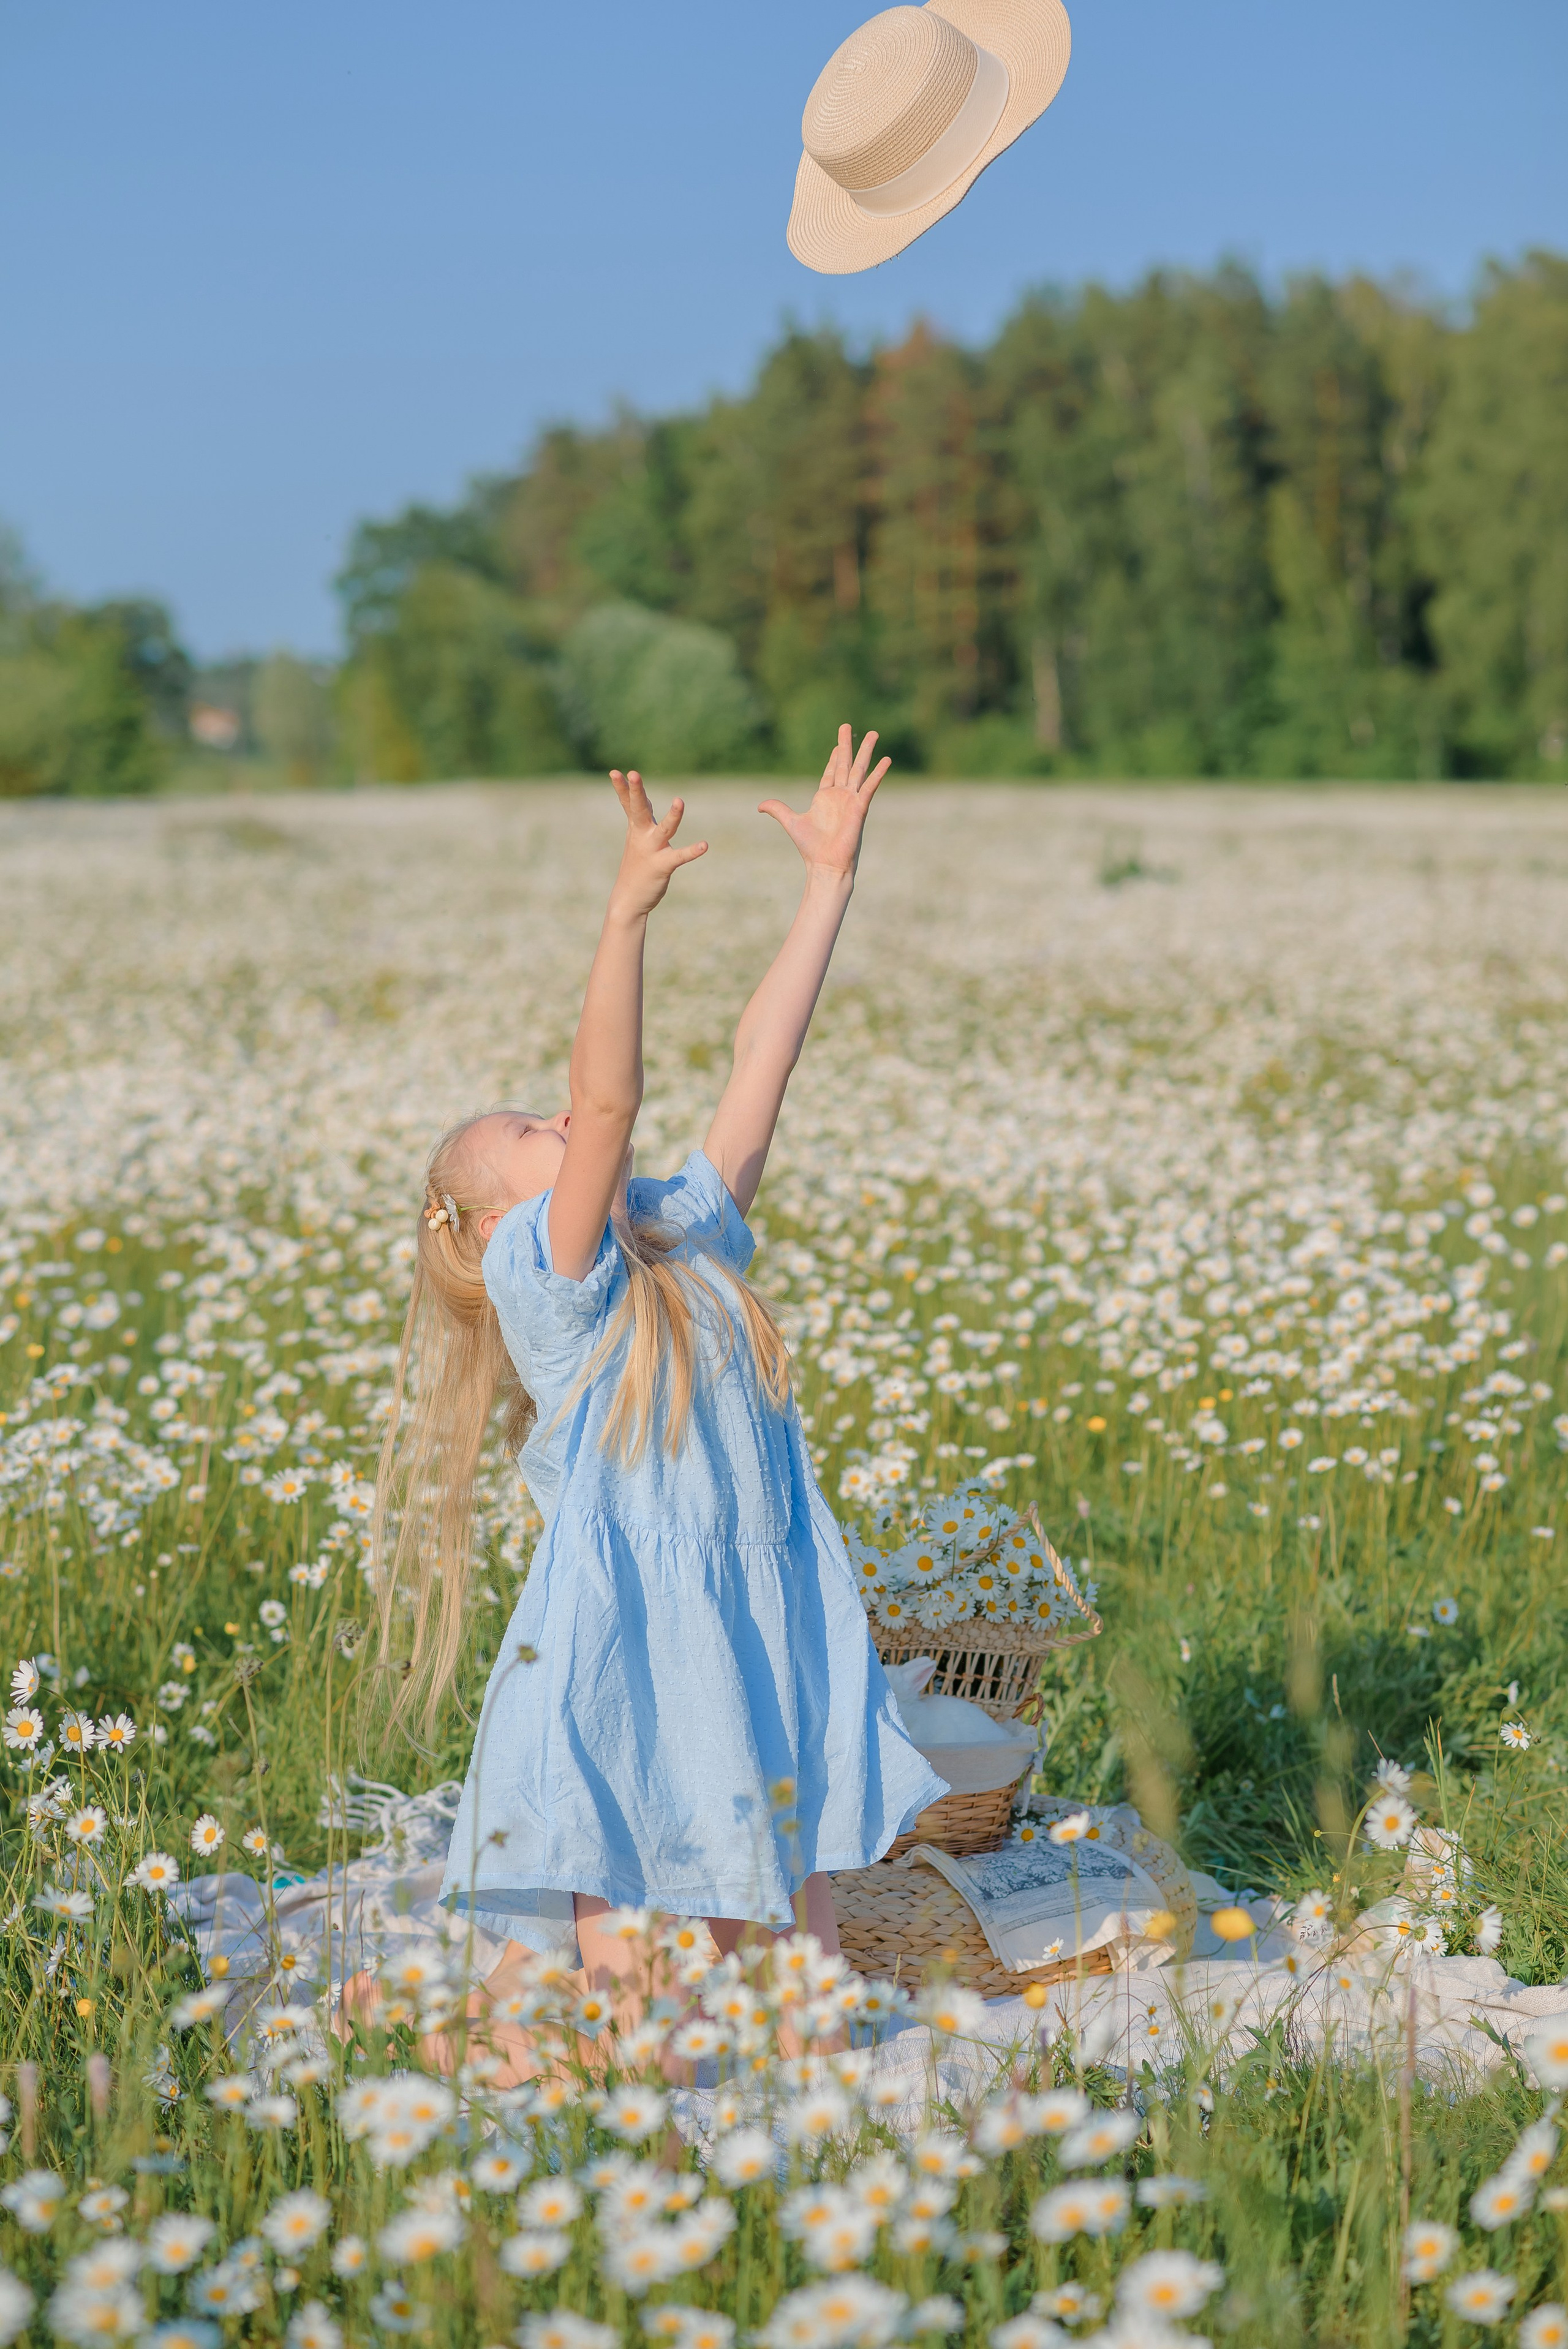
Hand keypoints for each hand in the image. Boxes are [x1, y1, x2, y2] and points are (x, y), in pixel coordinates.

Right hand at [607, 769, 706, 916]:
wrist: (629, 899)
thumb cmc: (636, 866)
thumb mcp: (638, 839)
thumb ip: (644, 819)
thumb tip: (648, 801)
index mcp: (636, 829)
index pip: (628, 804)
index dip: (622, 788)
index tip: (615, 772)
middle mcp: (642, 836)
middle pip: (639, 809)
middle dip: (636, 791)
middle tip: (633, 773)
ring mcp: (652, 850)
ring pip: (665, 829)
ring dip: (673, 816)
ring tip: (680, 801)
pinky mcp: (663, 866)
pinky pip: (679, 856)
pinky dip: (692, 851)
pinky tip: (704, 845)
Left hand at [758, 724, 889, 880]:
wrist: (825, 864)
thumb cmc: (810, 848)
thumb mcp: (791, 822)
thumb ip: (777, 809)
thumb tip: (759, 806)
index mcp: (824, 798)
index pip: (831, 771)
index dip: (834, 756)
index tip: (838, 743)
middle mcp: (840, 796)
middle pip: (845, 764)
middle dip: (847, 744)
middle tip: (847, 725)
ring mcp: (851, 800)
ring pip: (859, 769)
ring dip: (866, 751)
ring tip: (874, 733)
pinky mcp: (860, 807)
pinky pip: (870, 787)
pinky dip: (878, 774)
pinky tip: (886, 760)